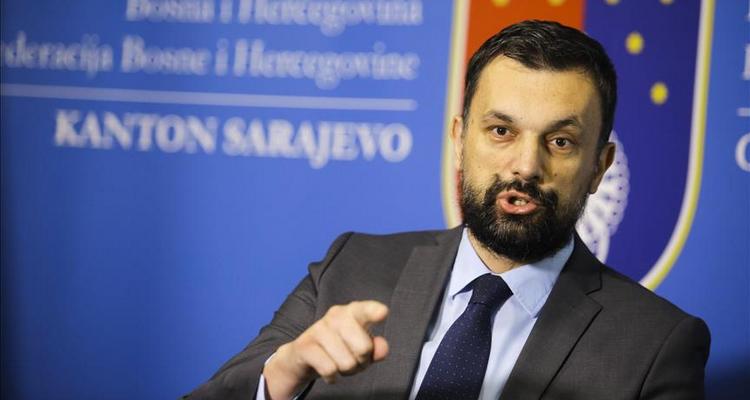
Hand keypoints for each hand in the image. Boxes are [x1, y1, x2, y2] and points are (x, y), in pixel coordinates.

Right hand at [262, 300, 389, 399]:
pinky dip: (332, 377)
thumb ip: (375, 349)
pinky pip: (329, 369)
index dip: (374, 311)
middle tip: (353, 359)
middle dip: (362, 362)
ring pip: (347, 363)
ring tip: (338, 363)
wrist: (303, 356)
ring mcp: (318, 329)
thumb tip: (382, 349)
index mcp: (353, 312)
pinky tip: (328, 371)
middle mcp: (335, 315)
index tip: (383, 312)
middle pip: (364, 348)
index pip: (366, 310)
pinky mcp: (304, 345)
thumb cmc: (339, 349)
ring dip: (346, 371)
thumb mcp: (360, 348)